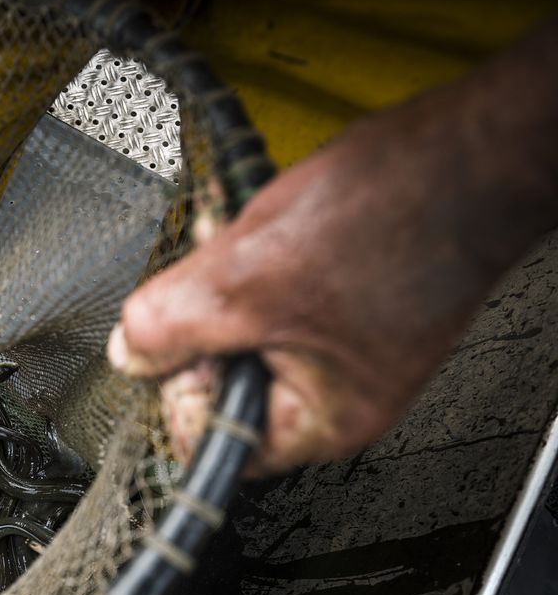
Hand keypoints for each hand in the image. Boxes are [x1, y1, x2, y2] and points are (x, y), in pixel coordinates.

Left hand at [107, 18, 557, 474]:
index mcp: (319, 421)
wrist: (468, 151)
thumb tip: (126, 356)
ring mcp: (337, 351)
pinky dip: (250, 265)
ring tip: (250, 247)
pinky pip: (266, 301)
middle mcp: (331, 397)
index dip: (181, 389)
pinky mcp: (338, 306)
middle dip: (202, 325)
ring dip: (224, 287)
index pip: (207, 443)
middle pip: (217, 386)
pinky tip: (264, 232)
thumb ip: (168, 329)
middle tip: (222, 281)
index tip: (190, 339)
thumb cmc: (389, 218)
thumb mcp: (242, 282)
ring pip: (237, 335)